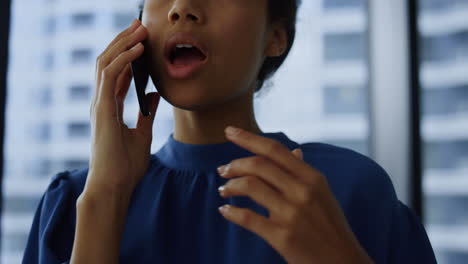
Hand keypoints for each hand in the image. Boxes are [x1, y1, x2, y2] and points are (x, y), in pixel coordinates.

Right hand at [85, 19, 159, 198]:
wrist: (115, 187)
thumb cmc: (125, 167)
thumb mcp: (142, 134)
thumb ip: (146, 113)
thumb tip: (153, 94)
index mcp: (109, 108)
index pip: (116, 74)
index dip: (127, 54)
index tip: (141, 39)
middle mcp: (101, 103)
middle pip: (108, 62)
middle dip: (123, 41)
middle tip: (139, 25)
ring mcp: (99, 105)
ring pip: (106, 63)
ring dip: (123, 44)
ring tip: (139, 30)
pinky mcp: (102, 110)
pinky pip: (111, 76)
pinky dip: (123, 59)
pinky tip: (138, 49)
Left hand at [216, 126, 373, 263]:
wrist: (344, 262)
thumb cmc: (331, 227)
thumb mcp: (323, 194)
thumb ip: (304, 172)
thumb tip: (294, 151)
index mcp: (313, 178)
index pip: (275, 150)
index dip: (248, 138)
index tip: (229, 131)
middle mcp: (302, 192)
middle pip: (259, 165)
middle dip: (234, 164)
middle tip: (222, 170)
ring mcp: (292, 214)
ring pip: (250, 187)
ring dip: (230, 186)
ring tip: (223, 190)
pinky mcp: (282, 237)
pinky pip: (248, 218)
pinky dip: (231, 212)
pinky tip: (225, 210)